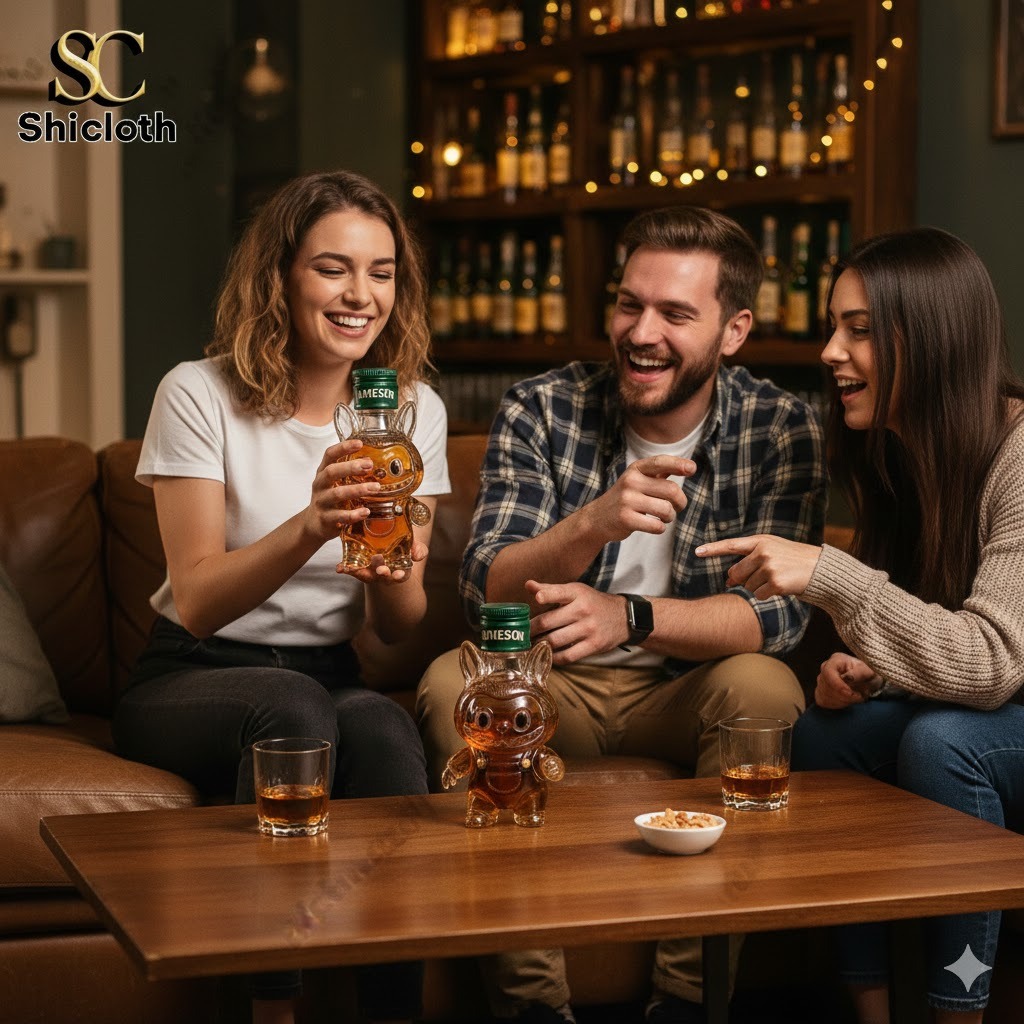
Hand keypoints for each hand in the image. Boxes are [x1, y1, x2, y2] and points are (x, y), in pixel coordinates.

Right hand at [305, 439, 381, 542]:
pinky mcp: (325, 519)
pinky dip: (353, 514)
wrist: (313, 524)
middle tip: (369, 465)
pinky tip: (366, 511)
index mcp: (323, 472)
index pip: (329, 455)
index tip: (360, 443)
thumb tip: (373, 462)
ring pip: (337, 494)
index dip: (343, 447)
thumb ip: (350, 472)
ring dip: (357, 490)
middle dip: (350, 467)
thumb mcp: (336, 482)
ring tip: (375, 488)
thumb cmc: (329, 498)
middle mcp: (320, 485)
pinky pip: (339, 516)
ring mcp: (321, 502)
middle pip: (331, 471)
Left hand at [337, 539, 427, 583]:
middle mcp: (385, 573)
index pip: (400, 576)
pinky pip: (353, 569)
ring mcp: (372, 570)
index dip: (399, 576)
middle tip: (380, 569)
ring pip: (366, 575)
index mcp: (399, 570)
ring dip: (360, 573)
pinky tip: (340, 567)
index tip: (397, 574)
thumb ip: (419, 550)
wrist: (391, 539)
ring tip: (353, 569)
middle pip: (383, 577)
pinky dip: (346, 569)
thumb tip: (418, 556)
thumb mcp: (414, 546)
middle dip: (382, 573)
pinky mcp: (361, 565)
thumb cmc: (403, 546)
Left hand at [526, 579, 629, 664]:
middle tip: (520, 634)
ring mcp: (589, 629)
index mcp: (577, 593)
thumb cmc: (592, 602)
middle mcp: (583, 610)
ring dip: (538, 644)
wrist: (623, 617)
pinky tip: (547, 655)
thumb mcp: (575, 591)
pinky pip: (568, 656)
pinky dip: (553, 657)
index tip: (537, 599)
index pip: (559, 592)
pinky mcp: (593, 645)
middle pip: (549, 622)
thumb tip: (528, 585)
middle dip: (531, 629)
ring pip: (555, 640)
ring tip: (529, 645)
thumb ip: (551, 590)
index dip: (547, 595)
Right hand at [579, 455, 693, 544]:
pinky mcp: (625, 519)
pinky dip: (661, 528)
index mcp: (636, 469)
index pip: (660, 462)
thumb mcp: (638, 480)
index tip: (692, 469)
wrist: (597, 518)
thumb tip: (689, 465)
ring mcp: (627, 500)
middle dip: (680, 502)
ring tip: (664, 517)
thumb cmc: (626, 498)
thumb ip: (660, 472)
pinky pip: (657, 525)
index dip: (678, 464)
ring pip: (666, 509)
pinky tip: (655, 526)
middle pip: (671, 490)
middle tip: (678, 507)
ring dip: (670, 517)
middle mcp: (630, 481)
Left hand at [694, 534, 820, 597]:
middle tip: (764, 576)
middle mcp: (763, 552)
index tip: (697, 552)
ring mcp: (769, 567)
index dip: (713, 549)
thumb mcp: (772, 552)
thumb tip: (727, 581)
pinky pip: (759, 595)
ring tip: (778, 578)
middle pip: (736, 573)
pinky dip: (768, 595)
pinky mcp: (776, 582)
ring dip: (760, 587)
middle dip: (745, 579)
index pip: (731, 545)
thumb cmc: (793, 560)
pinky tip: (782, 586)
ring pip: (748, 586)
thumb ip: (749, 561)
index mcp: (760, 541)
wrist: (820, 569)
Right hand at [814, 652, 881, 708]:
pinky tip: (847, 700)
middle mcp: (824, 669)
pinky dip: (838, 704)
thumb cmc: (867, 674)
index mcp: (836, 660)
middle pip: (827, 686)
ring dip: (844, 700)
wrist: (867, 681)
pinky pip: (824, 702)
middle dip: (845, 696)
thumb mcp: (868, 671)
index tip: (851, 693)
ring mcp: (820, 681)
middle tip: (860, 696)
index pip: (828, 672)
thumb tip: (848, 678)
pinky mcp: (820, 692)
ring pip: (826, 696)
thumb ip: (858, 673)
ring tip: (855, 696)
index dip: (838, 685)